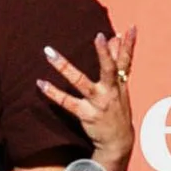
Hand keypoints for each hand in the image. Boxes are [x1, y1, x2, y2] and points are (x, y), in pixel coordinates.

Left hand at [36, 26, 137, 170]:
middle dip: (105, 54)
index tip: (129, 29)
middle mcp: (110, 91)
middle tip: (99, 36)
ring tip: (50, 54)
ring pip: (81, 82)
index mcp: (120, 83)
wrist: (118, 141)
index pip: (126, 61)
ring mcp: (98, 103)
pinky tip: (41, 83)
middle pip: (109, 69)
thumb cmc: (117, 109)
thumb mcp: (121, 86)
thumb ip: (118, 61)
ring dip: (65, 67)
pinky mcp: (85, 114)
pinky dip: (53, 92)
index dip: (129, 45)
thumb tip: (116, 37)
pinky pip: (67, 102)